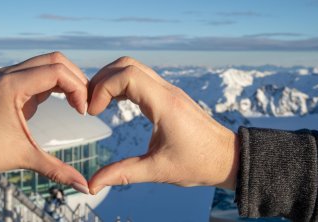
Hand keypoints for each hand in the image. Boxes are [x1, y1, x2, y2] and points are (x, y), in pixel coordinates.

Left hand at [0, 52, 89, 192]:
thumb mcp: (24, 158)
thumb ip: (57, 170)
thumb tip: (86, 187)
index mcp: (11, 86)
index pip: (56, 71)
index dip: (77, 89)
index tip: (83, 112)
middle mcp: (10, 74)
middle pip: (56, 61)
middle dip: (77, 80)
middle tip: (86, 104)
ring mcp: (11, 76)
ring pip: (50, 64)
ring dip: (69, 80)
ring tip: (79, 103)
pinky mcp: (13, 83)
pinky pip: (43, 74)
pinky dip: (59, 83)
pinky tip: (67, 101)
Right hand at [87, 57, 238, 193]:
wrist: (227, 158)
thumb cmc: (199, 163)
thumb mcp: (158, 170)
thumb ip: (123, 174)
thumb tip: (92, 184)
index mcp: (165, 104)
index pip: (127, 76)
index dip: (103, 88)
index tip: (94, 112)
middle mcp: (167, 91)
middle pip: (127, 65)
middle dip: (102, 80)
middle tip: (91, 104)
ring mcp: (169, 91)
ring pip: (134, 68)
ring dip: (112, 80)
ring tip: (99, 104)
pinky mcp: (170, 96)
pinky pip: (141, 78)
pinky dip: (123, 85)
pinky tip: (116, 102)